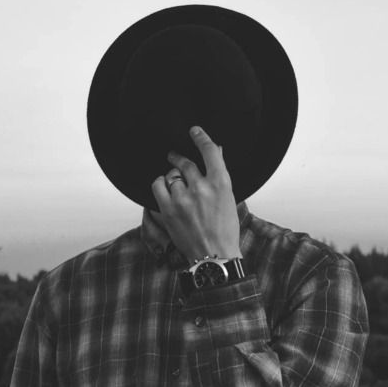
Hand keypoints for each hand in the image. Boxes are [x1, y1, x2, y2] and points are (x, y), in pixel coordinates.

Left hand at [150, 126, 241, 261]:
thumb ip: (219, 176)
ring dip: (172, 177)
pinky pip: (158, 185)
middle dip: (179, 157)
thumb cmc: (224, 228)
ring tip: (174, 184)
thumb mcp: (229, 199)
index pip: (210, 151)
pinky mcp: (168, 210)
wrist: (214, 256)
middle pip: (186, 162)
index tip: (194, 130)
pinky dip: (160, 184)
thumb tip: (215, 151)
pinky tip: (164, 189)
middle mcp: (202, 188)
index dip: (200, 137)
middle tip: (175, 156)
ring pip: (171, 175)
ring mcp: (184, 199)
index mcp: (221, 184)